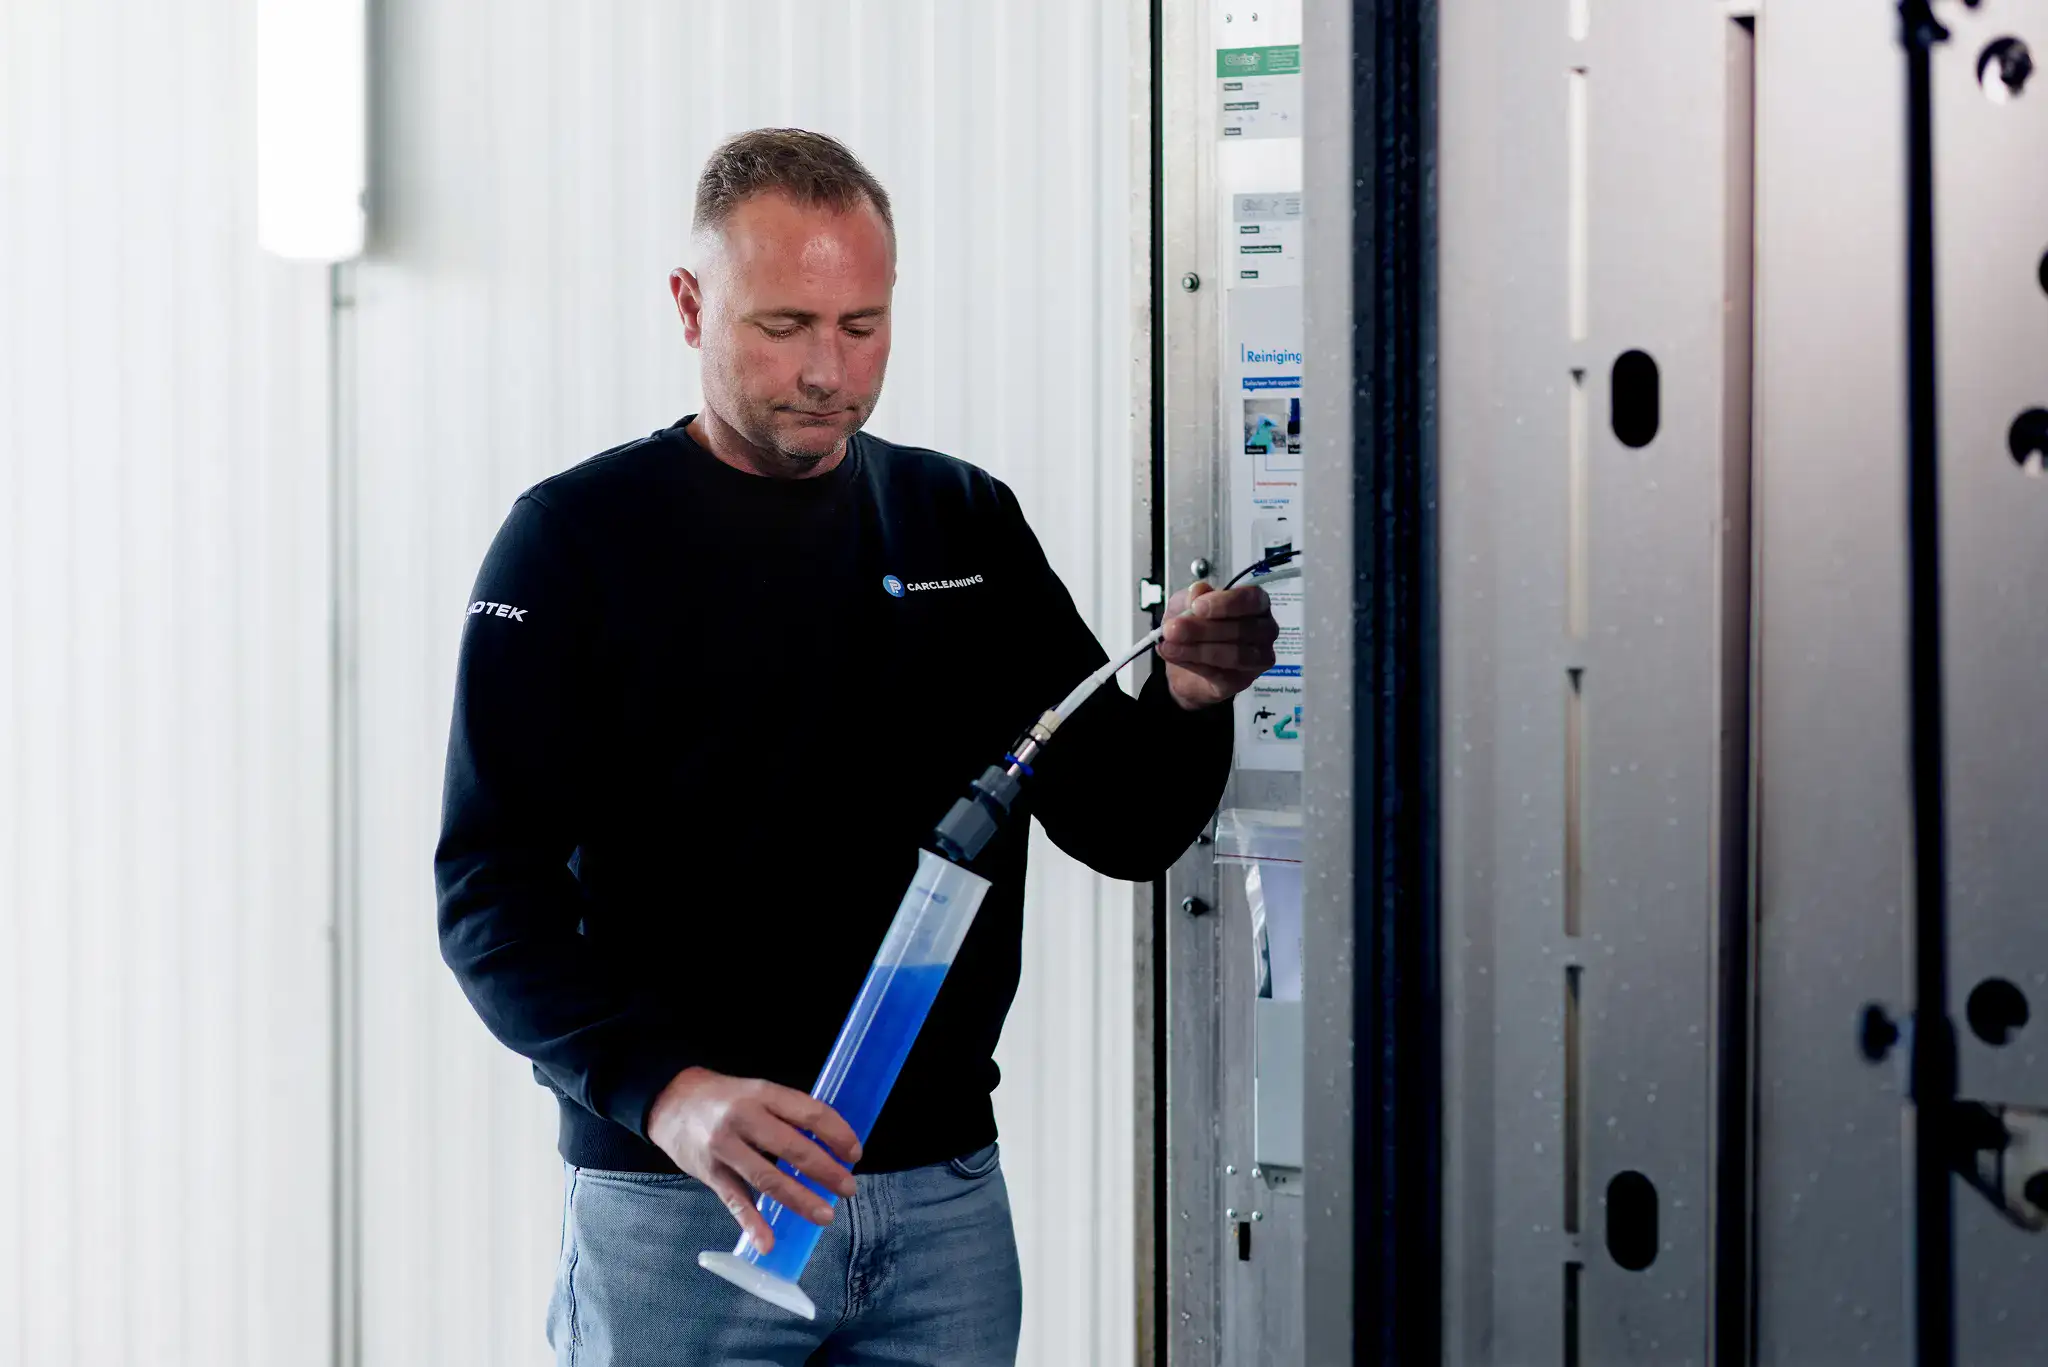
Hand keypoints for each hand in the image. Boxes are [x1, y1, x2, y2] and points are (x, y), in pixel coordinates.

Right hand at [645, 1066, 861, 1250]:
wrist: (671, 1102)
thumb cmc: (725, 1098)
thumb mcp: (757, 1091)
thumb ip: (787, 1113)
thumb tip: (830, 1142)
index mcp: (763, 1093)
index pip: (809, 1113)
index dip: (837, 1134)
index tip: (854, 1153)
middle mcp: (744, 1119)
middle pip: (793, 1148)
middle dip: (826, 1171)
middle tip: (848, 1188)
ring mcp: (725, 1148)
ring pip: (768, 1178)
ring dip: (800, 1200)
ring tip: (825, 1214)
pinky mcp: (709, 1173)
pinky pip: (735, 1201)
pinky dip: (752, 1224)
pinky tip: (768, 1243)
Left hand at [1157, 581, 1279, 709]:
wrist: (1185, 663)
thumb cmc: (1195, 627)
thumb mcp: (1185, 604)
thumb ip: (1191, 597)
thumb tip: (1197, 591)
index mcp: (1257, 603)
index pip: (1252, 599)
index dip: (1225, 603)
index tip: (1196, 607)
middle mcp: (1265, 630)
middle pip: (1241, 629)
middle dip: (1202, 629)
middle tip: (1172, 629)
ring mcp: (1258, 658)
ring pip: (1234, 654)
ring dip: (1198, 649)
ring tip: (1169, 645)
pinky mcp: (1243, 681)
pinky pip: (1222, 674)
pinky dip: (1195, 665)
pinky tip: (1175, 656)